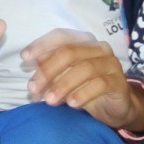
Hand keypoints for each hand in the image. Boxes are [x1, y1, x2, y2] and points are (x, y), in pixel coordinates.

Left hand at [23, 29, 143, 133]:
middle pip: (69, 52)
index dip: (41, 45)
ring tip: (49, 100)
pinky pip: (99, 84)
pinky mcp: (118, 82)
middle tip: (33, 89)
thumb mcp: (64, 78)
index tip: (24, 59)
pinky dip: (83, 94)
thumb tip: (31, 62)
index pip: (61, 36)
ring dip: (63, 85)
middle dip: (48, 71)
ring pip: (84, 68)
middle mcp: (98, 48)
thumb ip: (50, 68)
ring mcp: (110, 63)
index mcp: (83, 42)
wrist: (115, 108)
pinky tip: (71, 104)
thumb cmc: (85, 88)